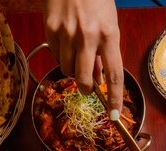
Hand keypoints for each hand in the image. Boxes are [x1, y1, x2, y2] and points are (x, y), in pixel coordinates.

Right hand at [42, 0, 123, 117]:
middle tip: (88, 87)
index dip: (114, 97)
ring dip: (72, 70)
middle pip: (84, 79)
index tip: (114, 114)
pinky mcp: (50, 30)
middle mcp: (87, 36)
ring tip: (76, 55)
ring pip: (67, 69)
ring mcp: (67, 34)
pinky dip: (61, 54)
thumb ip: (105, 49)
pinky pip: (56, 54)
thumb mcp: (108, 21)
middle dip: (86, 88)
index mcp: (108, 34)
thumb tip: (99, 76)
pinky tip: (65, 40)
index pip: (114, 74)